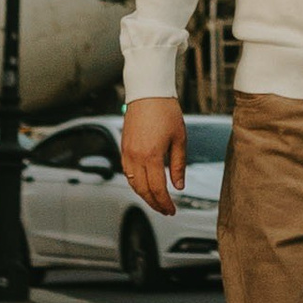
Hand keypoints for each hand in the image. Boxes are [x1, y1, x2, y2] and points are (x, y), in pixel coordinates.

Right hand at [121, 97, 187, 214]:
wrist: (148, 92)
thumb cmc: (166, 111)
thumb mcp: (179, 138)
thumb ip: (178, 165)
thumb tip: (179, 186)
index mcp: (152, 156)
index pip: (157, 188)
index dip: (165, 203)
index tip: (172, 210)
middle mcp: (136, 157)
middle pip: (143, 190)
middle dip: (154, 203)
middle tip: (165, 210)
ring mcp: (127, 153)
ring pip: (133, 183)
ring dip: (144, 195)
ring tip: (156, 201)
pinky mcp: (123, 147)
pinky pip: (127, 173)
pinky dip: (135, 183)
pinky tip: (144, 185)